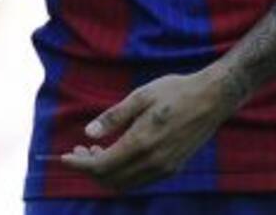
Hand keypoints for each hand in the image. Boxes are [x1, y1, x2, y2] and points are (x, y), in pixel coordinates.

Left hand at [61, 67, 236, 189]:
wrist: (212, 99)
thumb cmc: (174, 91)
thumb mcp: (139, 96)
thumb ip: (113, 117)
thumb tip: (88, 134)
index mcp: (141, 142)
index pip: (102, 165)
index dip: (79, 165)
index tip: (63, 157)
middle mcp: (153, 161)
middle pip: (111, 179)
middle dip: (89, 169)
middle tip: (77, 151)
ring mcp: (165, 168)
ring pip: (125, 184)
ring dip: (106, 173)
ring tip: (94, 151)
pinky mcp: (172, 168)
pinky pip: (139, 180)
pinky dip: (122, 173)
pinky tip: (116, 153)